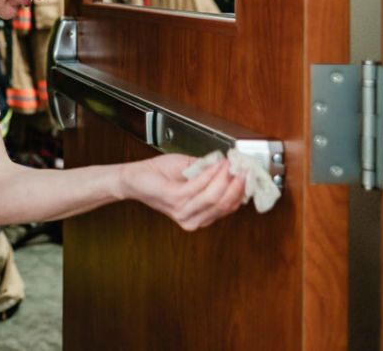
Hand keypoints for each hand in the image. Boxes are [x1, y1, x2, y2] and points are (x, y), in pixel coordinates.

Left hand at [120, 154, 245, 230]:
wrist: (134, 177)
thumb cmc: (159, 175)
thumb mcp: (191, 171)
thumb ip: (210, 172)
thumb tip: (231, 166)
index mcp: (200, 215)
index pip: (229, 207)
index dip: (241, 190)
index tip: (248, 174)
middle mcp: (193, 218)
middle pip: (225, 204)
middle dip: (237, 184)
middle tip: (242, 168)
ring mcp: (183, 211)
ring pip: (215, 196)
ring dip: (225, 177)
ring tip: (229, 164)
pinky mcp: (174, 200)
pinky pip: (199, 187)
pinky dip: (211, 174)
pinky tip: (215, 165)